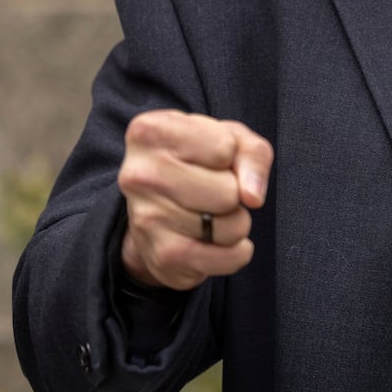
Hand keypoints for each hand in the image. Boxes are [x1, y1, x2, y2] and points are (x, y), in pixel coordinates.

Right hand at [117, 109, 272, 290]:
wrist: (158, 206)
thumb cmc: (199, 160)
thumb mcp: (231, 138)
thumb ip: (253, 153)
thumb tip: (252, 196)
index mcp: (150, 131)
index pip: (224, 148)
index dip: (230, 155)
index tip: (210, 158)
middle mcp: (138, 175)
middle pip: (228, 192)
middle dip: (235, 194)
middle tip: (213, 190)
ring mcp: (146, 218)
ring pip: (230, 227)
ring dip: (235, 223)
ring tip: (211, 213)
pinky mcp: (161, 256)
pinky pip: (226, 259)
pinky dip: (236, 252)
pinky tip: (215, 239)